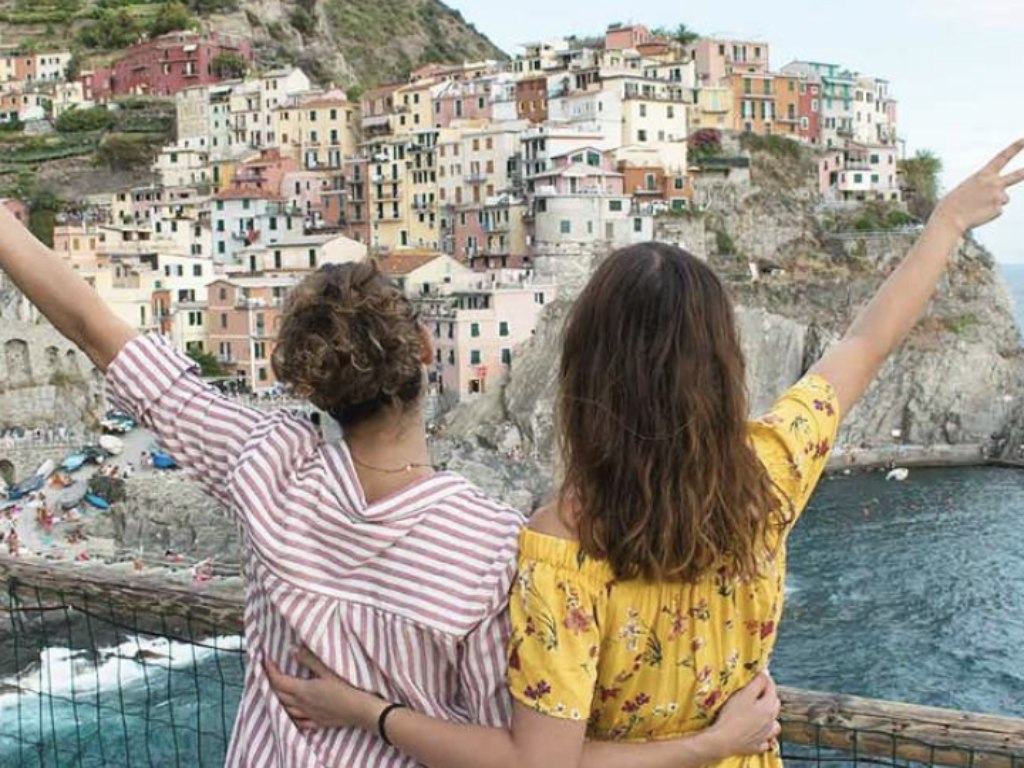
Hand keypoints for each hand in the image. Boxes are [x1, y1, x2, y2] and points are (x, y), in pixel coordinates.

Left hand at [264, 646, 385, 731]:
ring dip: (280, 699)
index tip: (267, 661)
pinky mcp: (316, 723)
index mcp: (303, 690)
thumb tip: (292, 649)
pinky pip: (298, 721)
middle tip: (272, 673)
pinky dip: (291, 715)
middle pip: (279, 695)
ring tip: (280, 690)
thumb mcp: (327, 670)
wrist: (359, 710)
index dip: (270, 670)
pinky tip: (294, 713)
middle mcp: (302, 704)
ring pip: (286, 709)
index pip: (279, 681)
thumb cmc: (346, 689)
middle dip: (273, 683)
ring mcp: (308, 715)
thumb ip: (308, 659)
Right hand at [704, 670, 781, 758]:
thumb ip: (757, 683)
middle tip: (759, 690)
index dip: (767, 679)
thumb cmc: (732, 716)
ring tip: (762, 714)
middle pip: (775, 705)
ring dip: (771, 718)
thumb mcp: (744, 695)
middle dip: (769, 695)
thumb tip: (766, 673)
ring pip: (774, 724)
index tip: (761, 673)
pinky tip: (758, 733)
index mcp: (768, 707)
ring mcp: (765, 736)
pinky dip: (764, 736)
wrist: (723, 740)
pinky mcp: (757, 746)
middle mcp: (771, 722)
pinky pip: (766, 740)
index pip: (772, 688)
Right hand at [933, 139, 1023, 234]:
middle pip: (1016, 175)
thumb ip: (988, 187)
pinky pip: (997, 210)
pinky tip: (978, 213)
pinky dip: (989, 213)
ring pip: (1003, 198)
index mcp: (983, 174)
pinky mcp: (998, 210)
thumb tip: (1004, 198)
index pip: (1002, 157)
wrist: (949, 218)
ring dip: (992, 202)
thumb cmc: (955, 202)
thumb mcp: (969, 187)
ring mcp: (998, 197)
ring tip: (977, 206)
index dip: (1015, 147)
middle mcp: (994, 183)